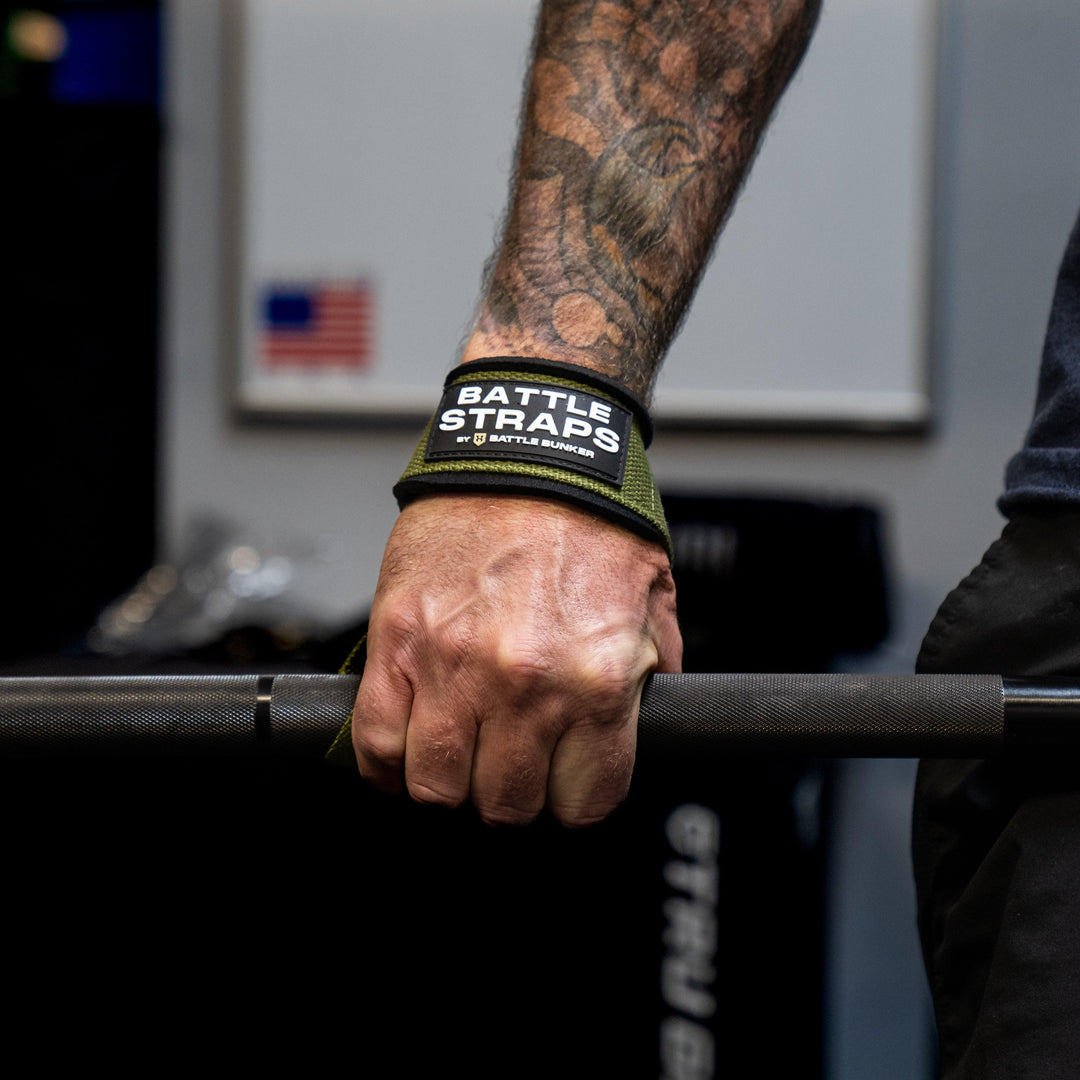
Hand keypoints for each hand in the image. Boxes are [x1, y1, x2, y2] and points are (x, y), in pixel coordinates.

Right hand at [351, 493, 681, 825]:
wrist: (531, 441)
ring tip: (460, 758)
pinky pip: (377, 741)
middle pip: (508, 805)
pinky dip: (387, 766)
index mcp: (596, 680)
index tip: (564, 787)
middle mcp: (524, 684)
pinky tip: (407, 755)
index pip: (585, 800)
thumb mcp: (652, 597)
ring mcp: (452, 665)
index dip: (575, 802)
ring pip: (437, 787)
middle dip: (513, 796)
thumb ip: (651, 670)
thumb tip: (645, 717)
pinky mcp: (396, 640)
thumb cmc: (590, 512)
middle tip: (512, 767)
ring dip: (451, 786)